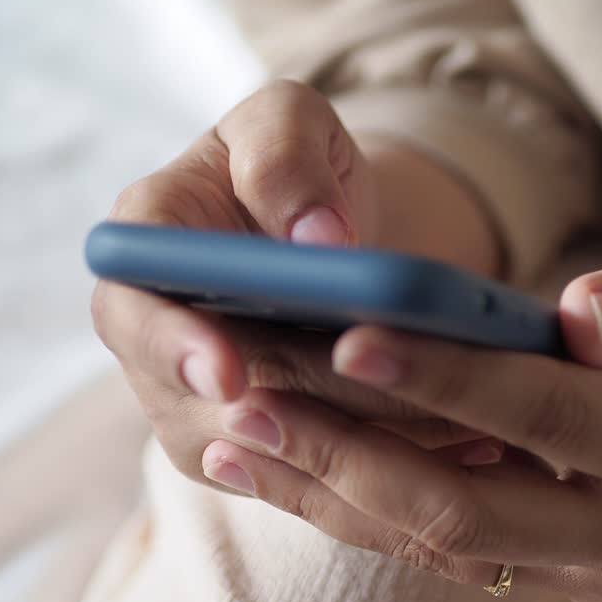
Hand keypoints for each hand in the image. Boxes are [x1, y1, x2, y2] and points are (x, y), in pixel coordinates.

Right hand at [91, 80, 500, 487]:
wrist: (313, 230)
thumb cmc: (290, 164)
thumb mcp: (288, 121)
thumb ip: (287, 155)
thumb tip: (316, 237)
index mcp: (144, 250)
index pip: (133, 312)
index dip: (175, 346)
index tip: (229, 370)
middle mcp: (152, 343)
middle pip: (218, 401)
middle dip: (314, 403)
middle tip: (409, 396)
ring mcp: (195, 408)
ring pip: (277, 453)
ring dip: (368, 445)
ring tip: (467, 426)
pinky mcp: (249, 455)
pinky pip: (314, 479)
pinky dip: (389, 468)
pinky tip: (468, 442)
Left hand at [204, 235, 601, 601]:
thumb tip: (573, 312)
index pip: (543, 412)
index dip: (446, 375)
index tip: (346, 332)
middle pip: (465, 506)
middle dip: (346, 456)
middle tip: (245, 401)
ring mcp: (589, 572)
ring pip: (440, 543)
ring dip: (332, 491)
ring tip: (235, 436)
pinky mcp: (556, 578)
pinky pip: (448, 549)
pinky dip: (366, 508)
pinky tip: (292, 467)